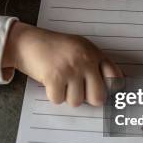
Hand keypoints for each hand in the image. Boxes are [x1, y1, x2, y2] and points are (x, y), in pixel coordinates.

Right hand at [1, 21, 122, 106]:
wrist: (28, 41)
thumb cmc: (54, 46)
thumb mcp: (80, 47)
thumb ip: (96, 63)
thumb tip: (115, 84)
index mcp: (94, 54)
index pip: (115, 78)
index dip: (110, 89)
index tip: (101, 91)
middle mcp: (85, 61)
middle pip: (98, 98)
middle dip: (87, 98)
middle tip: (77, 90)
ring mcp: (71, 69)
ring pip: (76, 101)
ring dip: (66, 96)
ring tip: (60, 81)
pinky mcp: (55, 77)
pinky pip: (59, 100)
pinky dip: (52, 95)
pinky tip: (50, 81)